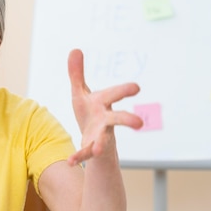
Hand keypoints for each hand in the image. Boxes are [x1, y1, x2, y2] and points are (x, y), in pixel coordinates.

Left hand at [67, 49, 142, 165]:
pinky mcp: (92, 148)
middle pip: (118, 119)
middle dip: (127, 120)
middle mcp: (105, 120)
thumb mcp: (80, 92)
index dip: (124, 91)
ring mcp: (100, 136)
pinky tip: (70, 161)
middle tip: (139, 124)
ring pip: (103, 140)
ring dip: (100, 144)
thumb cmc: (89, 112)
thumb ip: (76, 73)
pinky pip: (85, 153)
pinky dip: (78, 156)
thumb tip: (74, 49)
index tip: (136, 87)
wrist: (94, 139)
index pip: (113, 95)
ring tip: (97, 150)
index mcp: (102, 103)